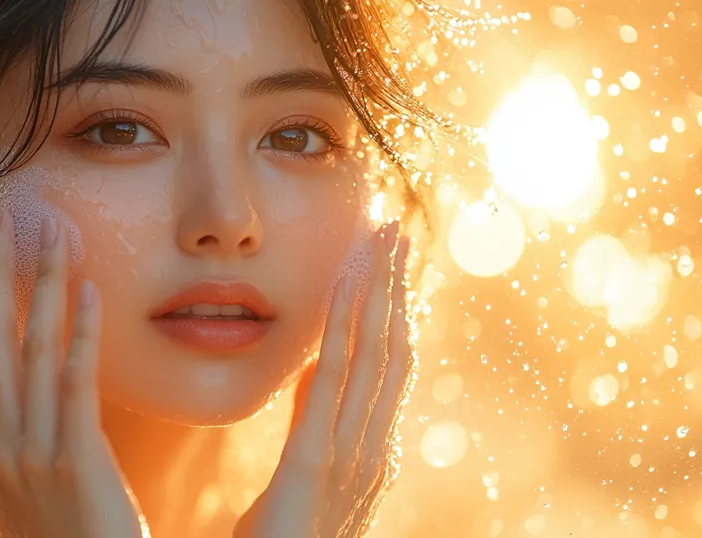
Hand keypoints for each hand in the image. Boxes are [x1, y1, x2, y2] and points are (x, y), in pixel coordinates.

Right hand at [0, 205, 148, 537]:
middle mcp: (1, 446)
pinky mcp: (74, 464)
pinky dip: (81, 335)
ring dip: (42, 287)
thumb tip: (56, 397)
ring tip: (55, 232)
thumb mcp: (46, 487)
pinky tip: (94, 292)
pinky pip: (75, 386)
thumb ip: (44, 440)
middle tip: (5, 215)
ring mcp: (32, 455)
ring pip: (30, 352)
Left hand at [234, 222, 414, 537]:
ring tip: (382, 236)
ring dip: (380, 290)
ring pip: (374, 353)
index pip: (390, 365)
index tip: (392, 262)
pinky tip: (344, 279)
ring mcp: (351, 453)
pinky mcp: (314, 459)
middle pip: (392, 348)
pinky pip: (333, 377)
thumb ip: (315, 419)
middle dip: (395, 286)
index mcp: (371, 449)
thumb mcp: (304, 472)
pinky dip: (344, 323)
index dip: (395, 309)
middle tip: (397, 229)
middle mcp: (373, 446)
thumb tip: (316, 368)